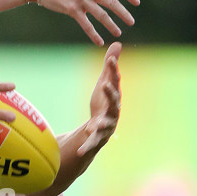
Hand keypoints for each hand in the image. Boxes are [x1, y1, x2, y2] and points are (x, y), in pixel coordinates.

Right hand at [39, 0, 139, 45]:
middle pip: (111, 2)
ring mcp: (81, 0)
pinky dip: (93, 34)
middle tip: (131, 21)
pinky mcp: (72, 10)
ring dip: (111, 25)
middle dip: (123, 13)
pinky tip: (100, 42)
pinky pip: (86, 24)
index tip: (137, 3)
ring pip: (101, 15)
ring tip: (118, 33)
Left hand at [77, 41, 121, 156]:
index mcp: (115, 97)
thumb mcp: (104, 83)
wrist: (101, 128)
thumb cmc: (104, 103)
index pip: (115, 81)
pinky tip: (78, 152)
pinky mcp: (97, 137)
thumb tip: (118, 43)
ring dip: (102, 124)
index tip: (110, 60)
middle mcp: (114, 111)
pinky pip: (92, 143)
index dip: (113, 70)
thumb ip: (110, 66)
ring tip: (96, 125)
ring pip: (106, 124)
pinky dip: (86, 147)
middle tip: (105, 84)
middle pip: (114, 101)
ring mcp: (107, 125)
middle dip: (110, 93)